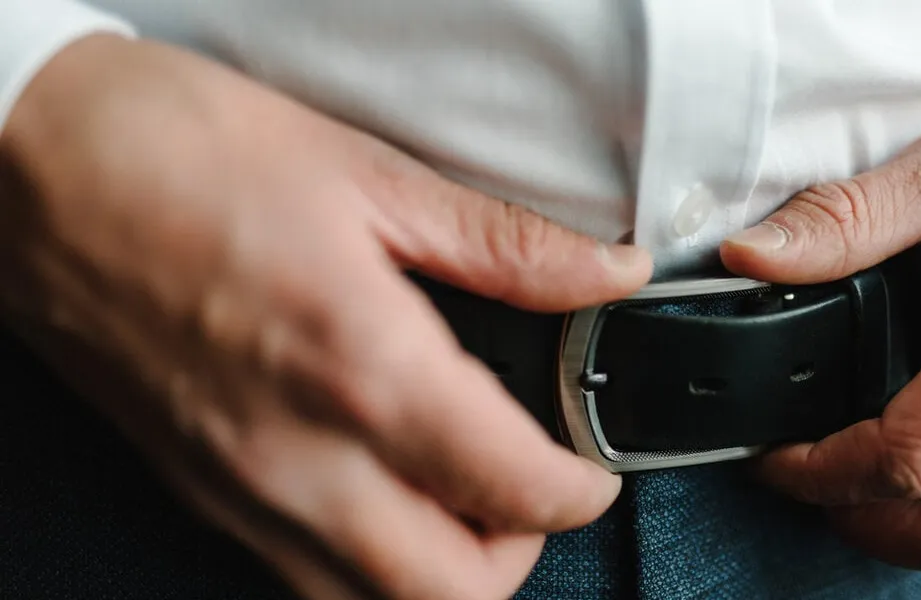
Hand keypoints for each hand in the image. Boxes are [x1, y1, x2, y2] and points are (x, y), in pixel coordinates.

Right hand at [0, 35, 651, 598]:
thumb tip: (606, 272)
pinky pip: (299, 575)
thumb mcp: (368, 176)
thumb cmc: (178, 152)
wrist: (27, 165)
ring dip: (440, 570)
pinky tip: (378, 487)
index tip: (596, 468)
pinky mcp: (199, 488)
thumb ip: (507, 244)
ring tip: (463, 491)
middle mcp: (301, 455)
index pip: (512, 487)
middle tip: (535, 484)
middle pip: (449, 591)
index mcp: (361, 367)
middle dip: (520, 551)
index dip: (581, 490)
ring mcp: (241, 488)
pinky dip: (365, 562)